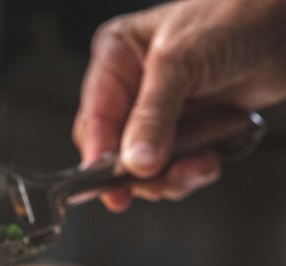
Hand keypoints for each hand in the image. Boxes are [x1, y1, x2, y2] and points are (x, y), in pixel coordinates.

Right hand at [73, 0, 285, 211]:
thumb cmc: (234, 18)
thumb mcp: (181, 63)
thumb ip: (152, 117)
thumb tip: (135, 163)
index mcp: (117, 58)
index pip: (95, 117)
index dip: (99, 154)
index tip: (108, 184)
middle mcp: (134, 87)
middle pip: (115, 148)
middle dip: (140, 169)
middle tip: (157, 181)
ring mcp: (162, 111)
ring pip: (145, 165)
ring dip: (170, 176)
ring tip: (199, 167)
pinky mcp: (190, 128)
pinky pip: (175, 166)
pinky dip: (190, 172)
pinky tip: (210, 161)